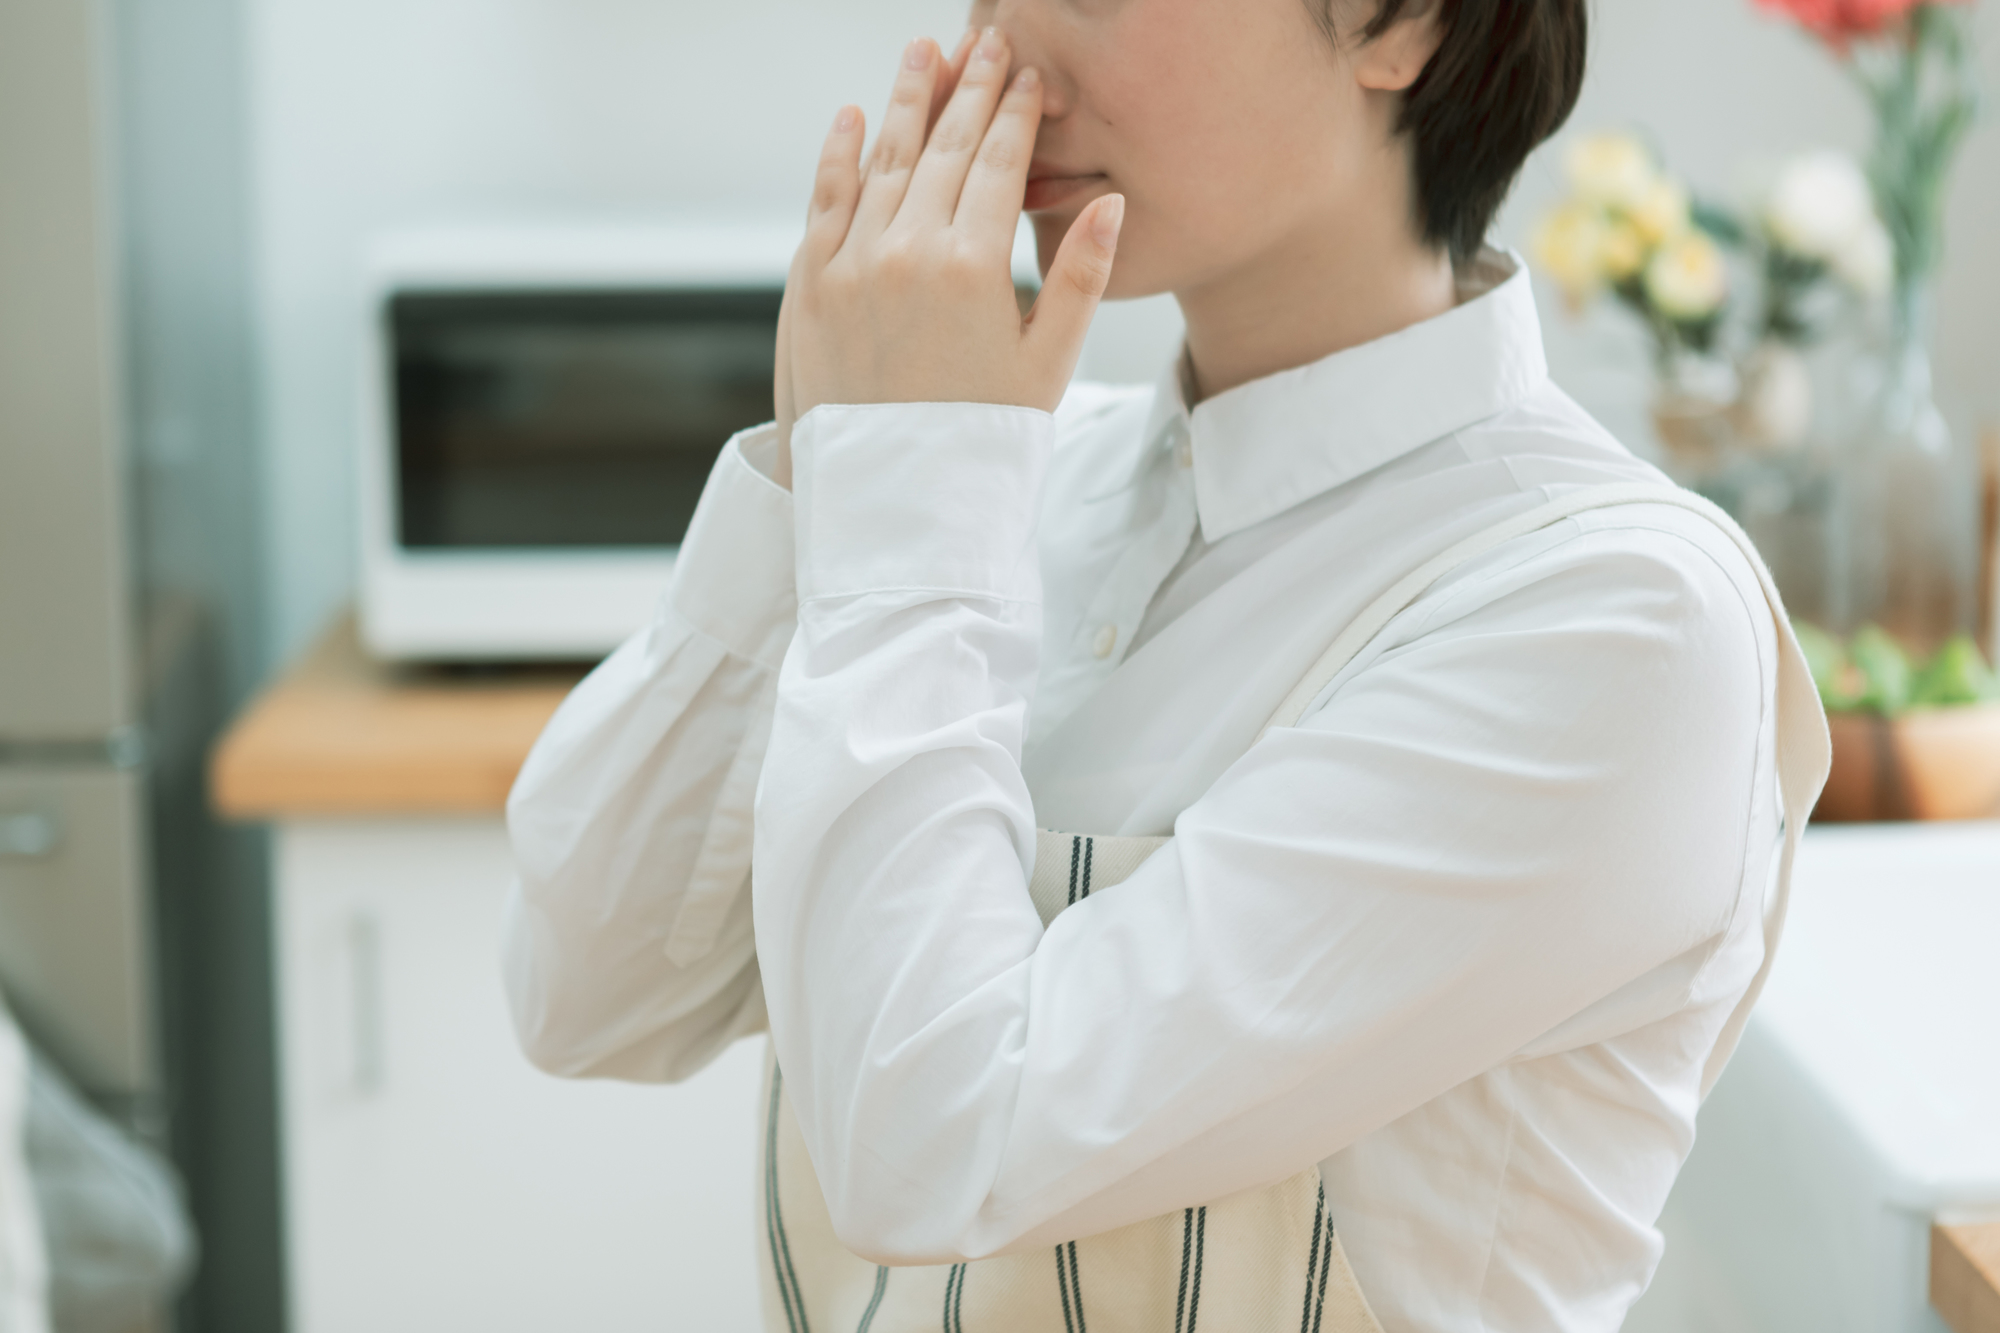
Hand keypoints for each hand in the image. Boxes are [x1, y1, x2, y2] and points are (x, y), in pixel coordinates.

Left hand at [771, 28, 1124, 486]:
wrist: (892, 508)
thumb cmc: (980, 445)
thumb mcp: (1046, 367)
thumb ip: (1078, 278)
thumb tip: (1111, 203)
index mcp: (972, 269)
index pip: (996, 165)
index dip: (1014, 113)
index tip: (1027, 73)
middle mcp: (905, 254)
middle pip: (940, 150)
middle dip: (966, 91)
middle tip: (986, 44)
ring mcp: (849, 267)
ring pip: (881, 162)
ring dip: (904, 101)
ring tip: (925, 53)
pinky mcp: (808, 289)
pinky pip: (825, 202)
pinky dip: (839, 155)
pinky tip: (853, 117)